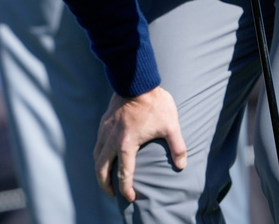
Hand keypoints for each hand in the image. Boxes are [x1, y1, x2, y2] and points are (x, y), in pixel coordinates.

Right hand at [93, 87, 186, 201]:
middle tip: (112, 193)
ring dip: (100, 170)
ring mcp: (105, 130)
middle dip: (105, 184)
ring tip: (106, 178)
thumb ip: (177, 147)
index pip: (123, 174)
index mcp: (126, 144)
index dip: (126, 189)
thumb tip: (181, 165)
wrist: (136, 80)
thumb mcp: (170, 126)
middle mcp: (111, 140)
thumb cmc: (154, 104)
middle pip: (101, 169)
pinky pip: (97, 144)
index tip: (131, 198)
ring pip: (97, 156)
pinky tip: (106, 155)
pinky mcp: (104, 122)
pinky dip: (99, 155)